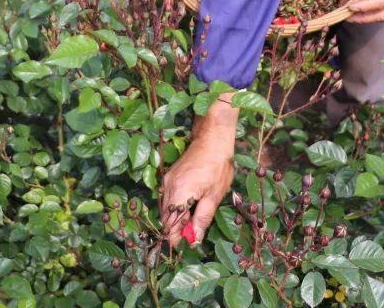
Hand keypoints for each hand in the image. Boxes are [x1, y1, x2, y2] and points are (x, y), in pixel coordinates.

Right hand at [160, 94, 237, 247]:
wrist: (213, 139)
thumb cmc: (217, 166)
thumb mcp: (214, 196)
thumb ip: (202, 218)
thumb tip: (194, 239)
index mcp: (178, 194)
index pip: (169, 225)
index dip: (176, 238)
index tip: (185, 246)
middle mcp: (168, 188)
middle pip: (166, 217)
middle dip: (177, 229)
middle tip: (192, 236)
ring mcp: (167, 181)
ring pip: (166, 208)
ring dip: (177, 218)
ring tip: (192, 221)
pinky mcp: (169, 176)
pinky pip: (168, 198)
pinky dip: (176, 207)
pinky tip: (188, 208)